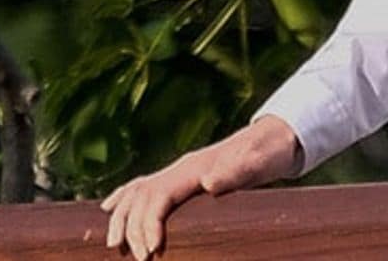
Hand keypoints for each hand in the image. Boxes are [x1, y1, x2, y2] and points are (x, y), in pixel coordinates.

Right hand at [101, 115, 300, 258]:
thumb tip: (210, 182)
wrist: (279, 138)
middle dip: (132, 228)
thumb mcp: (260, 162)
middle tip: (140, 259)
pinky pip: (143, 186)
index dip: (148, 224)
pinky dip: (123, 198)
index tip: (151, 251)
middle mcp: (181, 167)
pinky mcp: (183, 177)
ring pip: (137, 191)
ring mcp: (180, 171)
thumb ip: (237, 171)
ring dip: (121, 216)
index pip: (157, 196)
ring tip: (114, 245)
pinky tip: (109, 208)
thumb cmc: (270, 153)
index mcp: (194, 168)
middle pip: (141, 196)